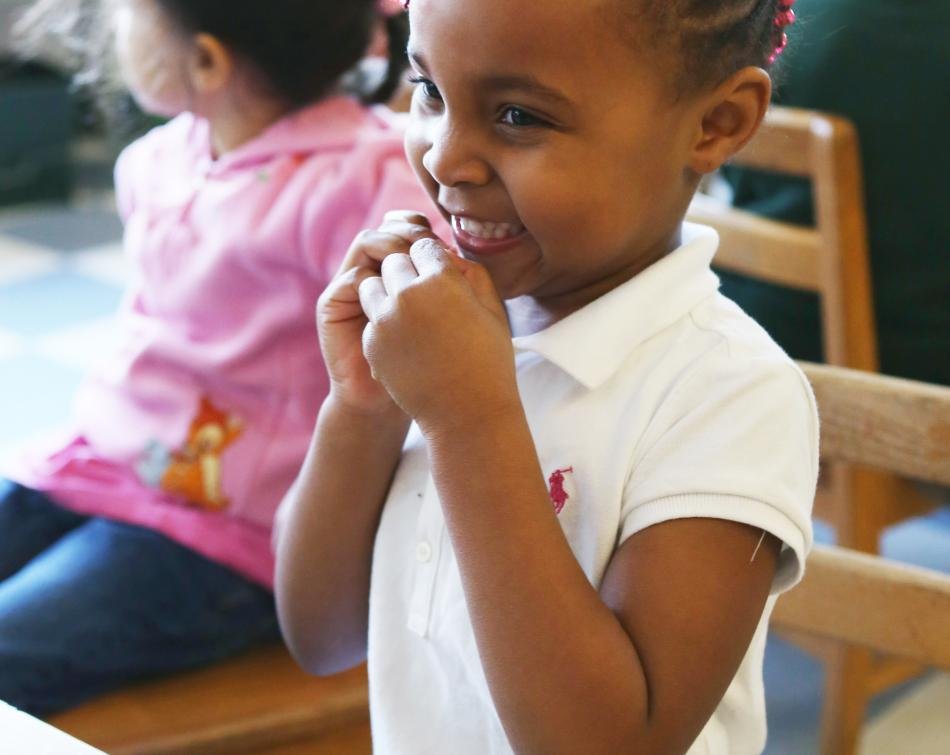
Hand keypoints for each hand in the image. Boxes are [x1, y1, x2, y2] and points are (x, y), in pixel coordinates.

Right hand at [317, 211, 439, 415]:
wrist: (387, 404)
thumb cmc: (424, 366)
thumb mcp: (445, 321)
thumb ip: (451, 289)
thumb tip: (461, 255)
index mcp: (400, 270)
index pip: (411, 230)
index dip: (428, 231)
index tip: (449, 246)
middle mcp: (374, 271)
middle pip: (388, 228)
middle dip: (410, 232)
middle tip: (429, 246)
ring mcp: (351, 286)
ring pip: (368, 243)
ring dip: (391, 246)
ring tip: (412, 264)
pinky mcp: (332, 306)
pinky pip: (351, 278)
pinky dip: (373, 278)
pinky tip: (395, 294)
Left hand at [357, 237, 519, 431]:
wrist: (467, 414)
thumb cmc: (489, 360)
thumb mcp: (492, 309)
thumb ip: (470, 272)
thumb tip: (446, 254)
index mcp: (441, 279)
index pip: (424, 245)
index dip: (434, 259)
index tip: (441, 276)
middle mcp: (407, 294)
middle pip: (395, 261)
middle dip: (407, 271)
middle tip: (424, 294)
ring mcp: (385, 319)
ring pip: (372, 285)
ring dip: (387, 291)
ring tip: (408, 312)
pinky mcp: (372, 343)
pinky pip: (372, 317)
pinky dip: (383, 322)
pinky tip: (406, 341)